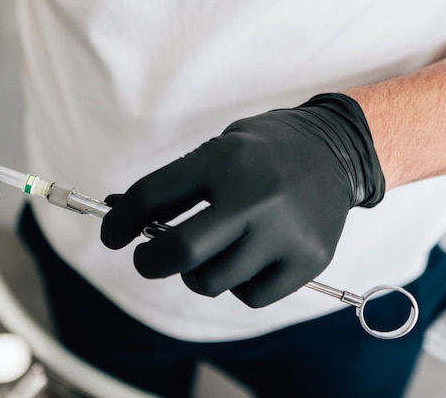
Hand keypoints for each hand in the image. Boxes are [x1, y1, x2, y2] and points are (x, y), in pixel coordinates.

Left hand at [101, 94, 384, 306]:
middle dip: (149, 262)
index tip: (112, 235)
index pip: (150, 196)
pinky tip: (246, 259)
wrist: (334, 148)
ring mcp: (285, 233)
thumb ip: (172, 189)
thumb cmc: (261, 153)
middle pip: (181, 252)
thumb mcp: (215, 152)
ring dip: (195, 274)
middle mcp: (255, 197)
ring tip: (209, 253)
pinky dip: (236, 285)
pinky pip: (249, 296)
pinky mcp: (308, 261)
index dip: (118, 221)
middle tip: (147, 259)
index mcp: (223, 160)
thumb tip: (118, 214)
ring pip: (211, 282)